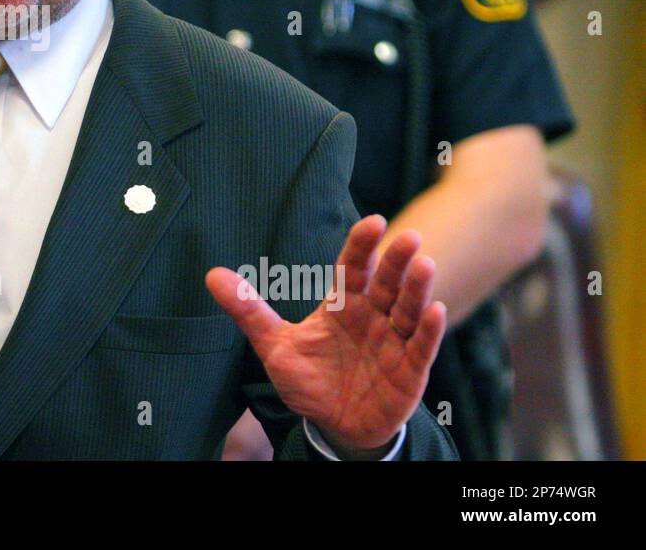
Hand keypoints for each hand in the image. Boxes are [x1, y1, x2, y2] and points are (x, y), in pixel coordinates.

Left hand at [206, 214, 446, 453]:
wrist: (333, 425)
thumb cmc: (308, 380)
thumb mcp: (274, 346)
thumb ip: (248, 311)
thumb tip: (211, 275)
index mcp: (342, 305)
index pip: (353, 268)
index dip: (362, 246)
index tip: (372, 222)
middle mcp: (372, 317)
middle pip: (386, 283)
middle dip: (396, 261)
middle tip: (408, 236)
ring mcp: (393, 343)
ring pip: (408, 310)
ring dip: (417, 289)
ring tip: (425, 265)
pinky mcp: (409, 372)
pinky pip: (421, 349)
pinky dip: (429, 331)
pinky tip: (435, 312)